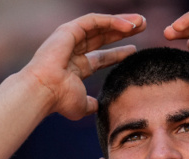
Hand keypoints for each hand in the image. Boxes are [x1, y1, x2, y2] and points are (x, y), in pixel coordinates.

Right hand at [22, 13, 145, 119]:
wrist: (44, 92)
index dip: (119, 53)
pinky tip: (129, 25)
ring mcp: (70, 39)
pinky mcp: (69, 30)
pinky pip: (94, 20)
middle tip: (143, 28)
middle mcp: (73, 51)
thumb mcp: (82, 105)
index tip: (135, 51)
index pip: (101, 57)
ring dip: (122, 22)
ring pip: (101, 25)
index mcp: (76, 67)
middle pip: (103, 37)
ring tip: (141, 22)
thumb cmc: (60, 101)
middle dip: (123, 32)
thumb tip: (98, 107)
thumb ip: (91, 104)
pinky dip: (112, 21)